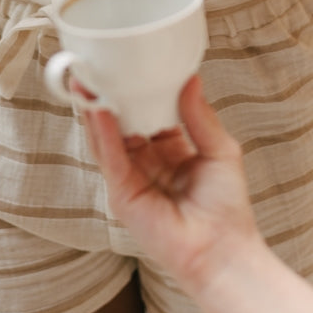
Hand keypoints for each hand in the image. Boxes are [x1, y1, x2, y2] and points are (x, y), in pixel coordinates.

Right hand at [83, 76, 260, 296]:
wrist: (223, 250)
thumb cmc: (227, 206)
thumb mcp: (219, 149)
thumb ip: (199, 115)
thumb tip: (190, 78)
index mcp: (170, 150)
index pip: (147, 113)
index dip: (137, 90)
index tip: (129, 63)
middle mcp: (146, 163)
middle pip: (120, 123)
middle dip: (106, 96)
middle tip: (94, 65)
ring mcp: (131, 179)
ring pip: (106, 138)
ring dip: (94, 110)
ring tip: (84, 81)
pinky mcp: (122, 196)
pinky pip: (110, 159)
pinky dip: (103, 134)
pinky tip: (99, 111)